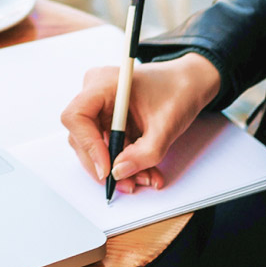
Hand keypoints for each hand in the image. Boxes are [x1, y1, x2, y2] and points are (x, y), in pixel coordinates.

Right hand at [59, 54, 221, 192]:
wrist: (189, 83)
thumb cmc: (178, 91)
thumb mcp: (167, 126)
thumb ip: (144, 153)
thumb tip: (118, 173)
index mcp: (103, 83)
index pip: (77, 117)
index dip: (88, 145)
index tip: (107, 168)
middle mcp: (95, 93)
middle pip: (81, 136)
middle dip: (104, 165)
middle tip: (128, 183)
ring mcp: (99, 106)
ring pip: (94, 146)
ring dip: (116, 167)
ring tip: (144, 178)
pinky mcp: (106, 119)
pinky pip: (106, 146)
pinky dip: (123, 161)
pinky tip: (143, 171)